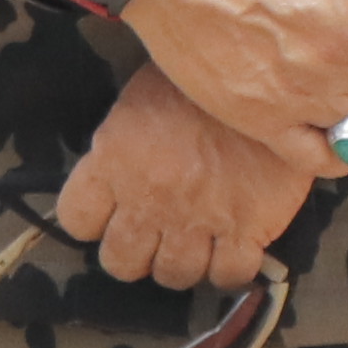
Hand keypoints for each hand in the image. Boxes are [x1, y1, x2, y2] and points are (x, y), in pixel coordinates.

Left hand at [51, 65, 325, 291]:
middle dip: (136, 253)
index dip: (94, 220)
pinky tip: (235, 247)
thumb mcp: (143, 98)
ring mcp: (196, 219)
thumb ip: (123, 144)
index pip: (77, 218)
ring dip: (182, 263)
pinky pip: (228, 275)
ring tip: (198, 240)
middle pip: (121, 262)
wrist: (270, 71)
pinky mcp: (246, 229)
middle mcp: (147, 198)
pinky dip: (230, 268)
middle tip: (157, 233)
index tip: (114, 210)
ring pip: (173, 276)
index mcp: (114, 159)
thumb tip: (119, 170)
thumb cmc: (199, 77)